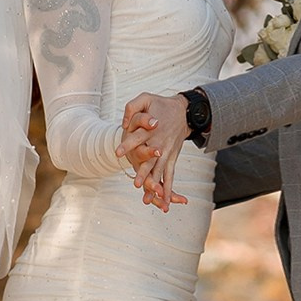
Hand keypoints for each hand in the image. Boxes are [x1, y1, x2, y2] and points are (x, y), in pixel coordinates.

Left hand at [119, 90, 188, 209]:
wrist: (184, 111)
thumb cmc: (161, 105)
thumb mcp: (145, 98)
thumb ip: (132, 108)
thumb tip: (124, 123)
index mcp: (151, 129)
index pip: (137, 138)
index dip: (127, 144)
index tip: (117, 153)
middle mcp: (159, 143)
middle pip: (150, 160)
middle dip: (143, 172)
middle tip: (136, 183)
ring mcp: (167, 153)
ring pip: (160, 171)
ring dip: (155, 185)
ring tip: (148, 199)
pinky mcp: (172, 158)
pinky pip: (170, 175)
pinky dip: (168, 188)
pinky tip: (164, 201)